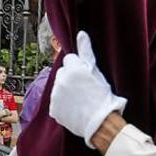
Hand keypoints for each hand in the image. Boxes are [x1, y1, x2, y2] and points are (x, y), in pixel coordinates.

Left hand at [49, 31, 126, 148]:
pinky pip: (56, 102)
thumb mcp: (96, 71)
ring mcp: (55, 95)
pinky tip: (74, 108)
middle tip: (84, 89)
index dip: (79, 68)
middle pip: (62, 72)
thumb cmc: (102, 95)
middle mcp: (61, 80)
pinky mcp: (53, 109)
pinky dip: (63, 105)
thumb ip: (86, 51)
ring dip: (66, 91)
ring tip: (80, 99)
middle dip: (70, 78)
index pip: (70, 60)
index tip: (86, 77)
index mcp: (72, 69)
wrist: (101, 122)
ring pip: (59, 87)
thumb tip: (81, 33)